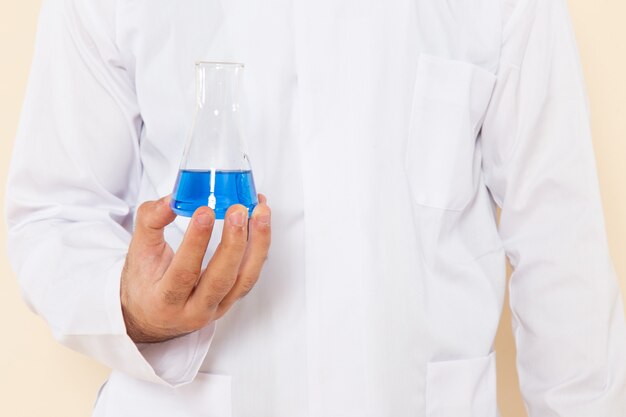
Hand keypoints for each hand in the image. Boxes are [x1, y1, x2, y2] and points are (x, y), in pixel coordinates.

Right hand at [120, 194, 270, 342]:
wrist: (151, 315)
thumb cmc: (144, 282)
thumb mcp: (137, 251)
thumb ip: (151, 221)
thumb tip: (173, 198)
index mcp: (164, 300)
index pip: (184, 273)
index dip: (196, 242)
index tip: (205, 211)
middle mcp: (193, 310)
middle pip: (221, 279)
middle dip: (234, 242)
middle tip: (238, 210)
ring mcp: (217, 308)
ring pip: (244, 279)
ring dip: (257, 243)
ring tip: (261, 212)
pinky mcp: (231, 301)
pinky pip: (250, 275)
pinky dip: (259, 247)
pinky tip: (260, 223)